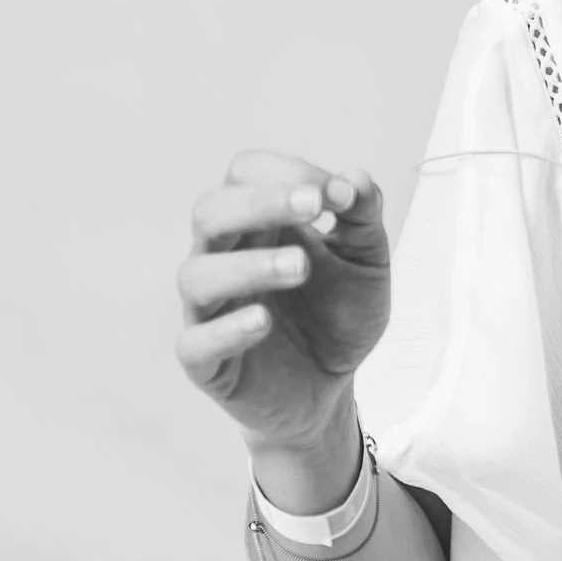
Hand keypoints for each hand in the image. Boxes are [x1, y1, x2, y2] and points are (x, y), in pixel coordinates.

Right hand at [176, 151, 390, 452]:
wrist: (333, 387)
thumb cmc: (339, 313)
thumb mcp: (367, 261)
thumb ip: (362, 218)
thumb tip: (352, 178)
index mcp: (258, 223)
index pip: (245, 173)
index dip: (286, 172)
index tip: (335, 194)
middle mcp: (224, 257)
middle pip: (210, 211)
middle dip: (260, 201)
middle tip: (312, 207)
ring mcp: (210, 309)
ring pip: (197, 274)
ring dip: (248, 264)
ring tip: (300, 267)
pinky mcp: (206, 362)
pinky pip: (195, 341)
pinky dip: (227, 329)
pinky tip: (264, 321)